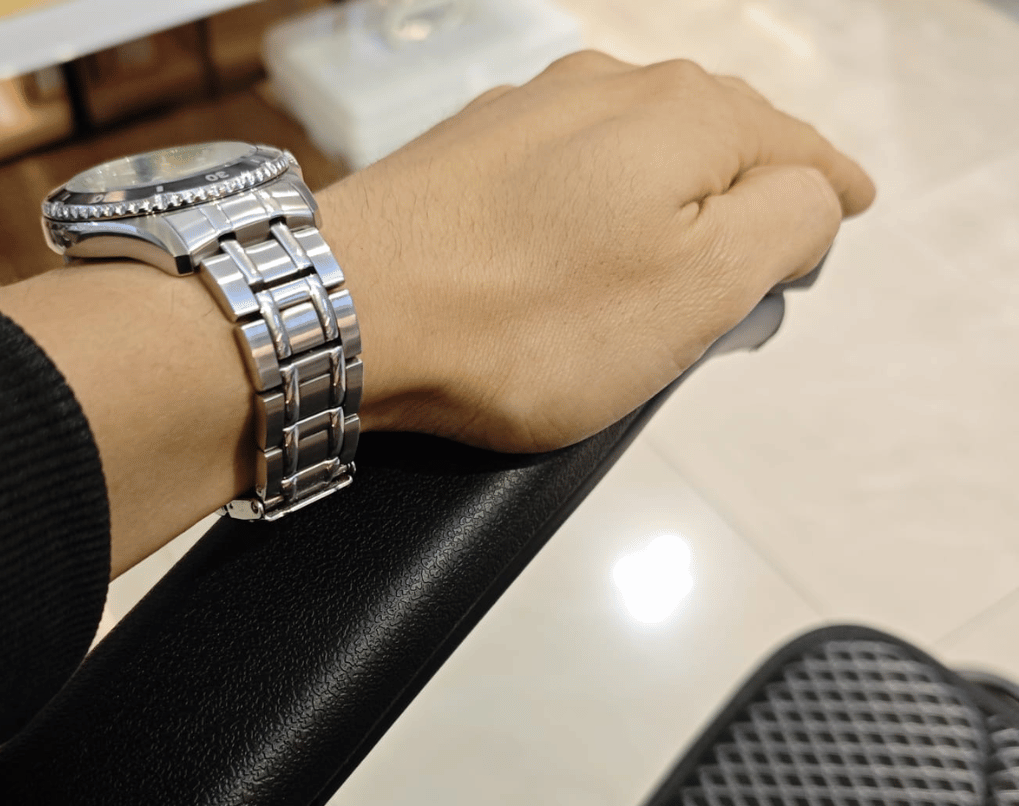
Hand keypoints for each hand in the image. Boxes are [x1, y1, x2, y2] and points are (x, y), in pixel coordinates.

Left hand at [322, 51, 875, 452]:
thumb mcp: (700, 290)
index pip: (794, 148)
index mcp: (684, 115)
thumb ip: (787, 227)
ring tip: (664, 284)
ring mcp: (528, 119)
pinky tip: (576, 266)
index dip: (828, 191)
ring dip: (663, 216)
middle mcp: (607, 92)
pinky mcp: (468, 158)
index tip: (847, 211)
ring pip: (634, 159)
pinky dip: (592, 221)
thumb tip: (814, 197)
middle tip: (756, 275)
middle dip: (744, 206)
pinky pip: (563, 182)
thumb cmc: (517, 321)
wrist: (349, 317)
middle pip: (714, 144)